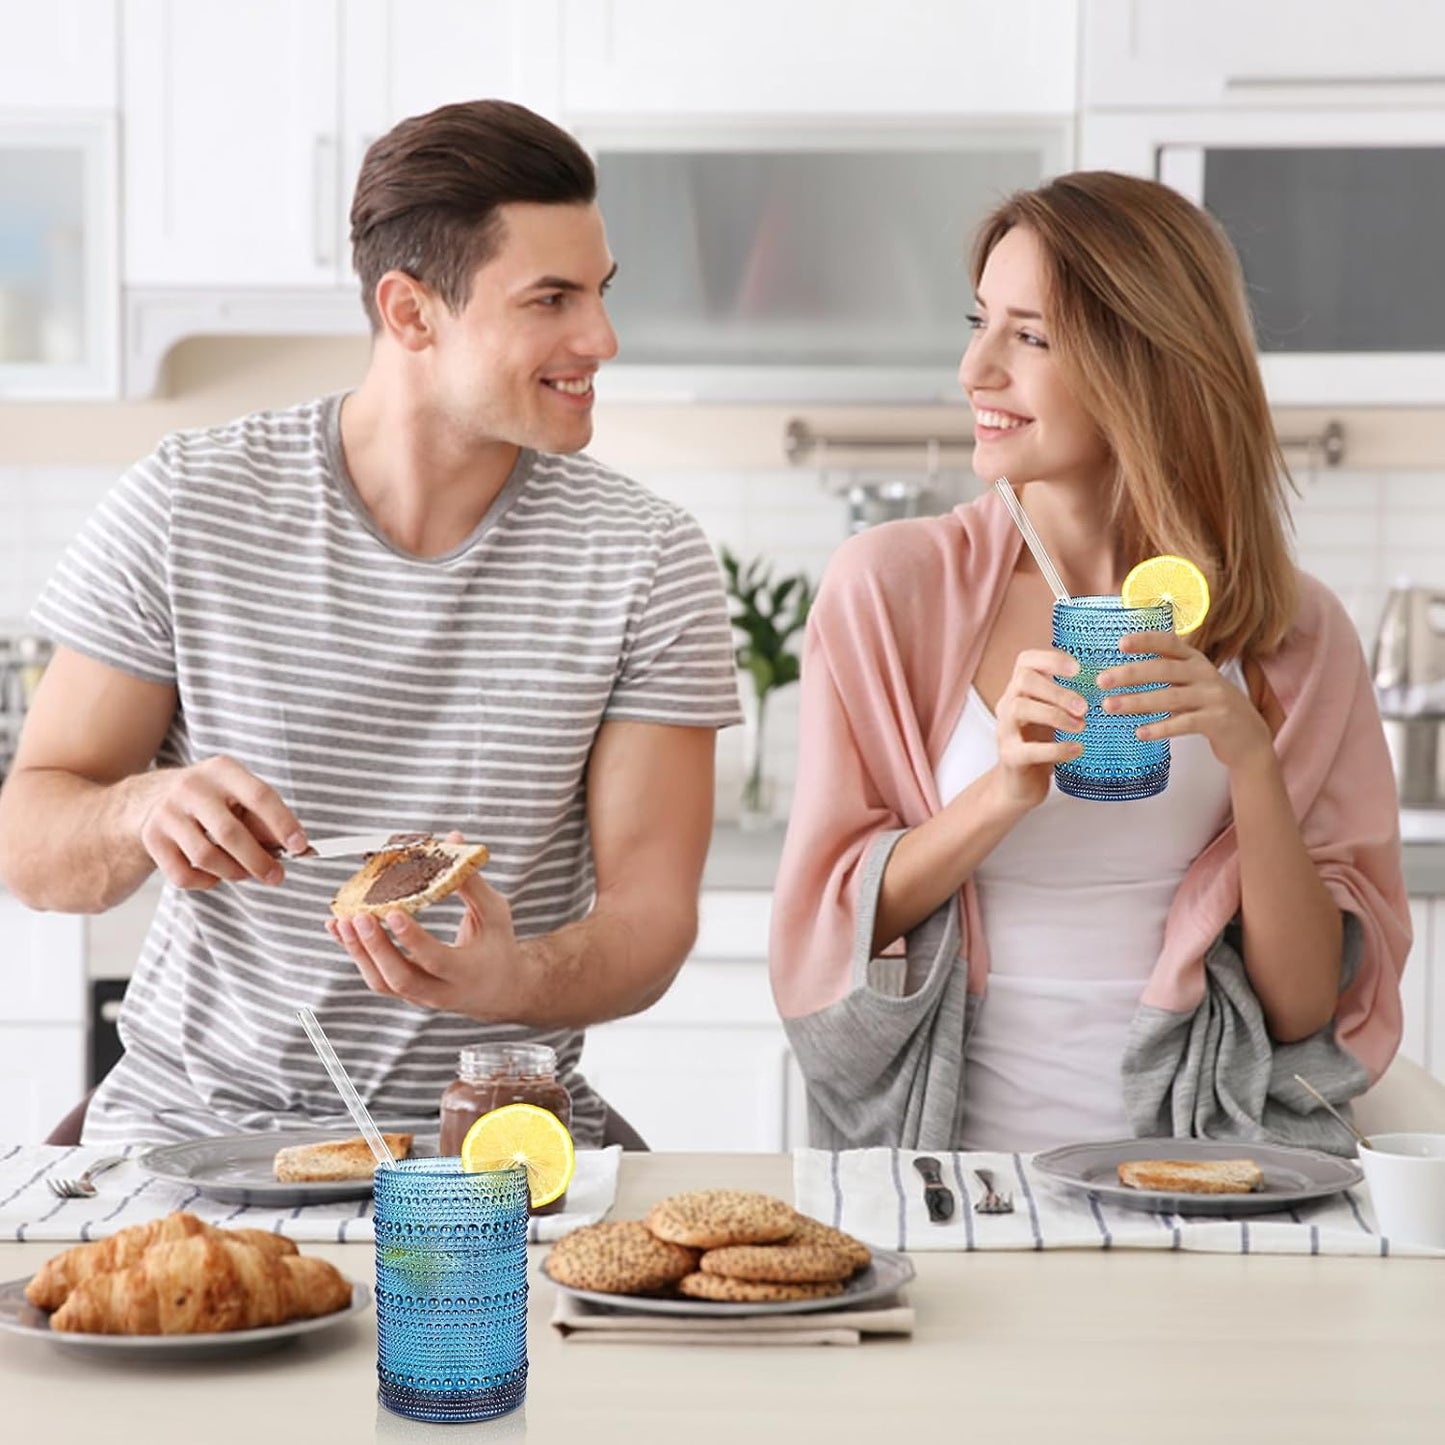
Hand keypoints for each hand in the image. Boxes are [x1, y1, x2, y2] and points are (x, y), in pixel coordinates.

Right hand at [136, 755, 305, 889]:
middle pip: (230, 833)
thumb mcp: (238, 795)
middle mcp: (192, 788)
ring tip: (246, 873)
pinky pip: (183, 874)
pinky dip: (206, 882)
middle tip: (276, 876)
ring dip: (234, 872)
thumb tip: (293, 847)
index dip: (282, 823)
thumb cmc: (211, 799)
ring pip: (206, 857)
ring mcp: (167, 813)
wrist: (152, 796)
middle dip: (259, 861)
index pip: (259, 796)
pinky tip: (216, 874)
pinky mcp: (151, 838)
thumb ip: (264, 819)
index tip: (300, 846)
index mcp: (222, 770)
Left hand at [326, 864, 527, 1019]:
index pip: (435, 959)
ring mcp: (419, 997)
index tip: (392, 912)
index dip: (412, 937)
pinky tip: (340, 928)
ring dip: (359, 951)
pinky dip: (356, 953)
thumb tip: (452, 840)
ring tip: (341, 920)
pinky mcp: (405, 994)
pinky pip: (376, 978)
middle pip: (401, 978)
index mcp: (468, 972)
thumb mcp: (493, 913)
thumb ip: (470, 880)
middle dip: (376, 947)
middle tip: (358, 916)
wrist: (499, 989)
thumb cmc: (497, 944)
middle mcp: (441, 992)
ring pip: (382, 982)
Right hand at [991, 648, 1086, 810]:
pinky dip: (1056, 748)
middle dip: (1057, 690)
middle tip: (1085, 706)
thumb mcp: (1052, 714)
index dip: (1051, 659)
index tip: (1077, 669)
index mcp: (1019, 690)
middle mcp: (1007, 704)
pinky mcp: (1010, 757)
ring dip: (1055, 715)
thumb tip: (1108, 678)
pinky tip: (1077, 749)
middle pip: (1024, 681)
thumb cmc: (1041, 743)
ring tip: (1081, 726)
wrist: (1018, 785)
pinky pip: (1029, 749)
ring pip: (1021, 709)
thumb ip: (1067, 696)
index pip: (1026, 660)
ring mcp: (1004, 731)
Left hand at [1099, 631, 1273, 772]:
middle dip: (1131, 674)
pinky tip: (1140, 732)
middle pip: (1164, 669)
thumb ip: (1166, 674)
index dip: (1146, 641)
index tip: (1120, 643)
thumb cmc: (1210, 708)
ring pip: (1170, 697)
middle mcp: (1206, 674)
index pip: (1170, 643)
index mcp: (1196, 661)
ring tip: (1110, 707)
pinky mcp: (1218, 721)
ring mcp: (1214, 697)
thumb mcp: (1192, 684)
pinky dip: (1161, 728)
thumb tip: (1120, 672)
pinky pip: (1184, 723)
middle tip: (1102, 681)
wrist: (1249, 737)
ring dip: (1137, 702)